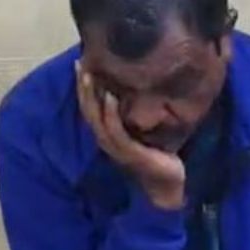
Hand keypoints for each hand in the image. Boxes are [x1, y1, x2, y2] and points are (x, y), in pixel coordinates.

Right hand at [75, 60, 184, 209]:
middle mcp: (107, 140)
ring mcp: (116, 147)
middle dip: (83, 87)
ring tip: (91, 75)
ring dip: (93, 97)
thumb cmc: (158, 157)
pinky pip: (115, 130)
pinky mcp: (129, 152)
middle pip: (88, 110)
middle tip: (81, 64)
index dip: (84, 88)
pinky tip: (110, 97)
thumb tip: (142, 90)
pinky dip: (111, 113)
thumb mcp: (145, 133)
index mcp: (109, 135)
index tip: (82, 64)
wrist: (169, 185)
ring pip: (97, 118)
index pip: (91, 108)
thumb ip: (138, 116)